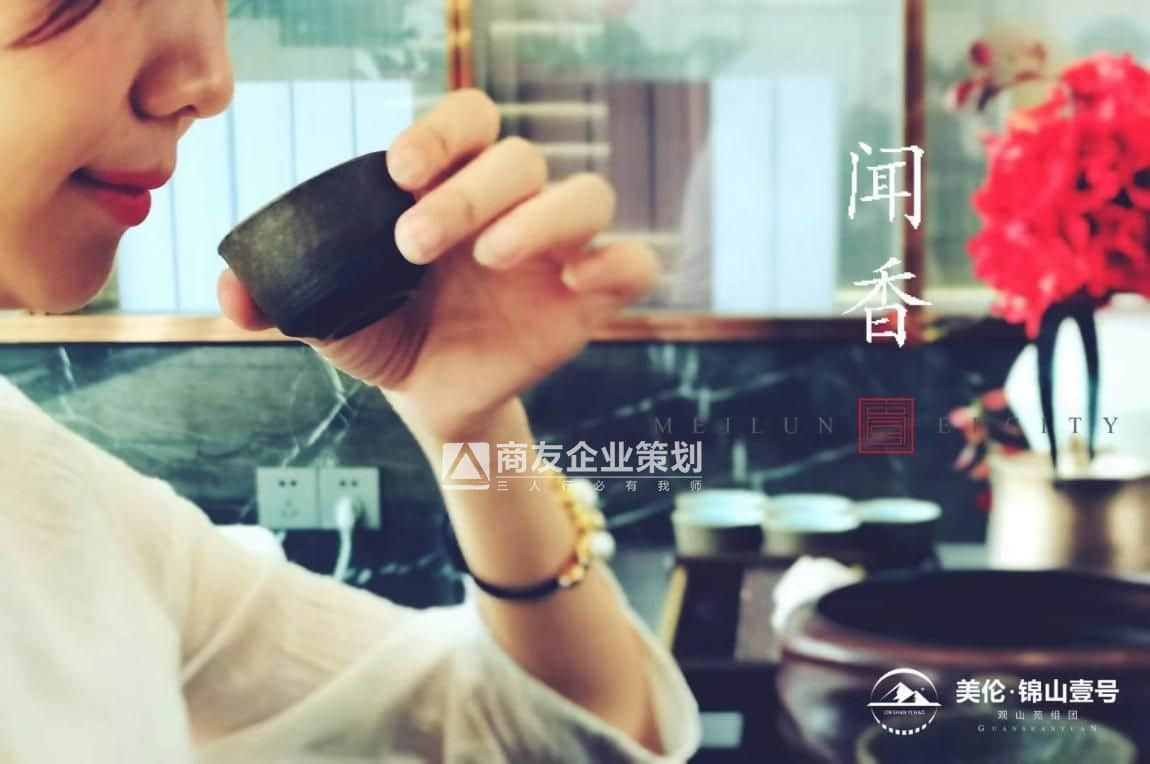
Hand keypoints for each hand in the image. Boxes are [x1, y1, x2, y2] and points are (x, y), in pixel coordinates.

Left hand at [219, 89, 657, 443]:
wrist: (431, 395)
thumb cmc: (386, 332)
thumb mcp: (329, 314)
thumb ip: (282, 295)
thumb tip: (231, 297)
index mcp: (452, 185)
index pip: (470, 120)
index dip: (444, 132)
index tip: (401, 171)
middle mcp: (510, 203)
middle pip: (521, 158)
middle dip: (469, 193)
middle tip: (413, 243)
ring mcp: (557, 248)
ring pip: (587, 194)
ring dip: (542, 217)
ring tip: (490, 259)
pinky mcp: (590, 296)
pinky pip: (635, 263)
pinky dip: (619, 265)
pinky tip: (578, 285)